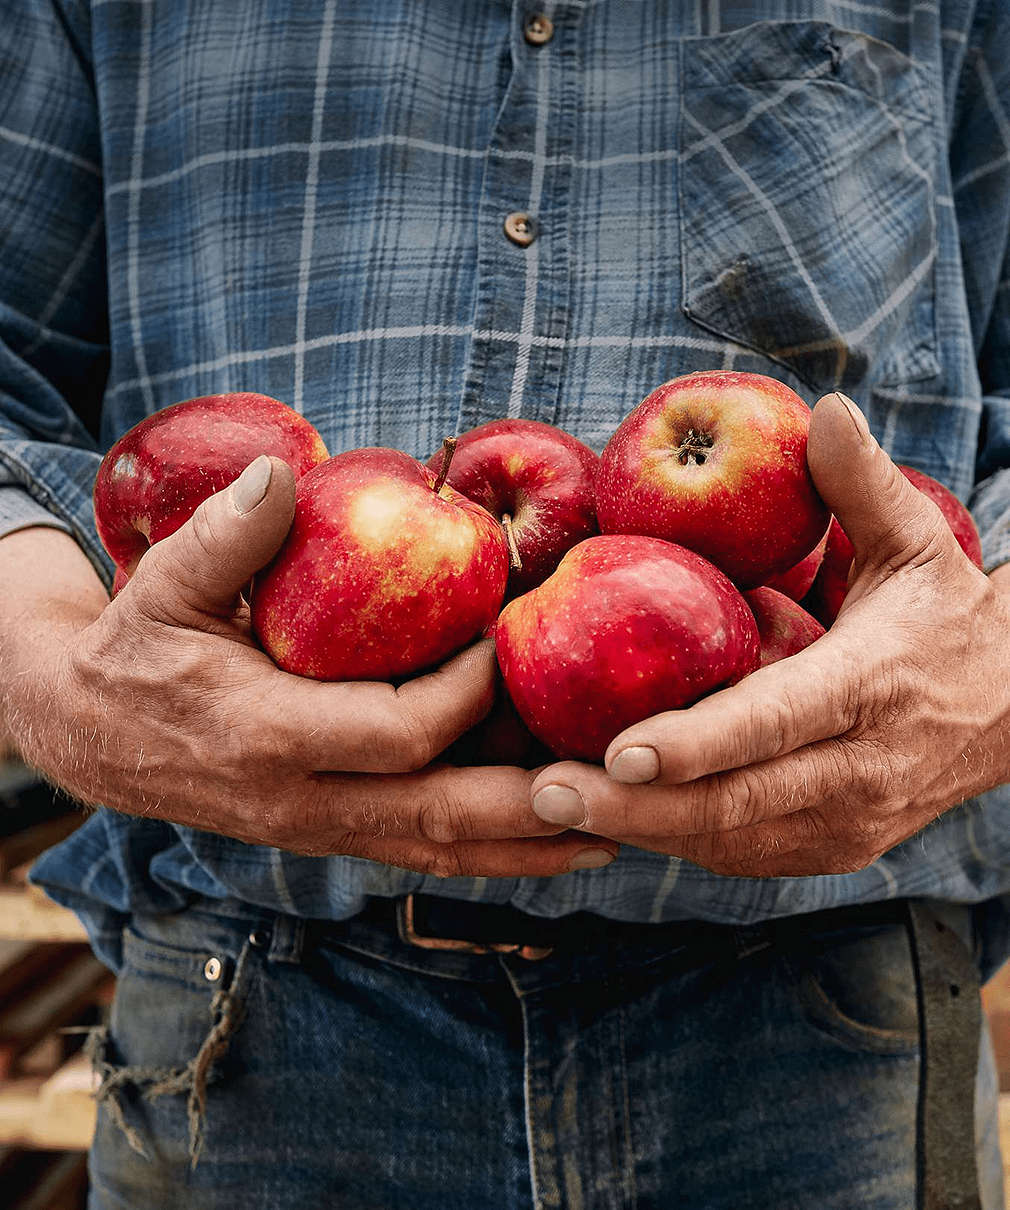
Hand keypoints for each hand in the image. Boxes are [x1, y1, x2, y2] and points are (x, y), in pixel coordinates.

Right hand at [0, 458, 615, 877]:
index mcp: (269, 735)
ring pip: (441, 851)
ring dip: (529, 847)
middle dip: (532, 805)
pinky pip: (422, 850)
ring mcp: (321, 829)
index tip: (512, 642)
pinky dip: (491, 851)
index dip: (468, 694)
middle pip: (441, 817)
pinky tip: (548, 839)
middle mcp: (304, 800)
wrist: (93, 733)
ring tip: (612, 833)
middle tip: (614, 783)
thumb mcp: (162, 586)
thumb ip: (223, 538)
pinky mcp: (332, 832)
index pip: (399, 731)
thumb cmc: (135, 650)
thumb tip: (277, 475)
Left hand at [529, 393, 1009, 876]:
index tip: (619, 751)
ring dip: (640, 830)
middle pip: (736, 803)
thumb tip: (820, 409)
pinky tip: (614, 817)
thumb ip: (864, 483)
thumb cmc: (945, 616)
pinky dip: (674, 838)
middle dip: (634, 806)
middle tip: (543, 792)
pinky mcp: (833, 851)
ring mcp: (848, 824)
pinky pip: (740, 854)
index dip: (697, 743)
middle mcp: (859, 770)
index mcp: (871, 686)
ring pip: (728, 841)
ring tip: (552, 807)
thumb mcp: (919, 543)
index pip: (775, 722)